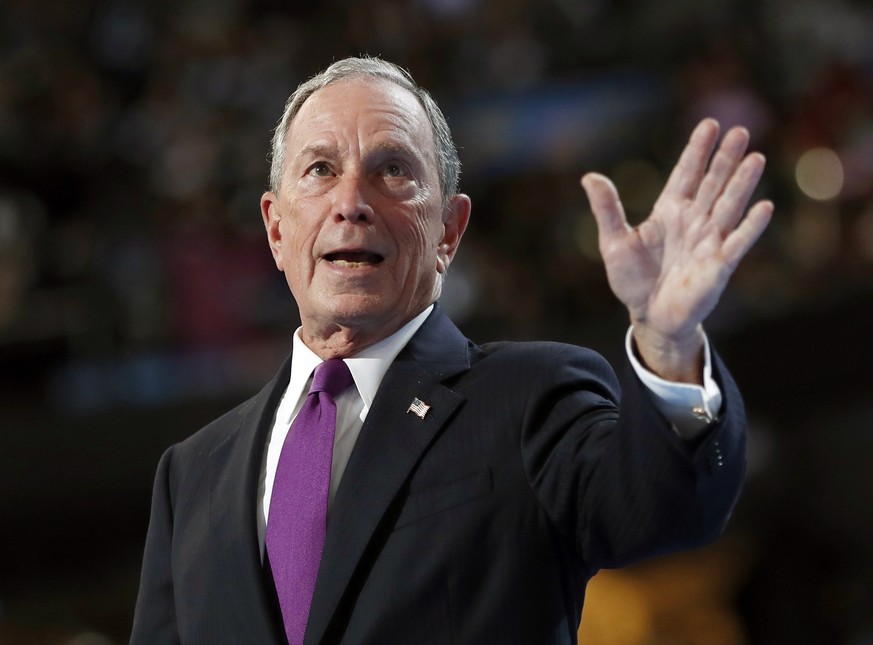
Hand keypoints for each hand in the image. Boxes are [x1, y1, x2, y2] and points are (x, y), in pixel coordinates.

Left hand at [581, 118, 772, 382]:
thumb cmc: (632, 280)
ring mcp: (709, 241)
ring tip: (755, 158)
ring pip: (729, 205)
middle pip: (712, 183)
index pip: (686, 174)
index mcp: (669, 211)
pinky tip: (764, 207)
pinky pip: (738, 242)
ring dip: (742, 183)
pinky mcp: (719, 265)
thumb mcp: (614, 242)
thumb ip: (607, 209)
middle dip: (725, 158)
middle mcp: (693, 220)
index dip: (698, 150)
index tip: (710, 125)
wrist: (649, 316)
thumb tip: (589, 177)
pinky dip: (750, 226)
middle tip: (740, 131)